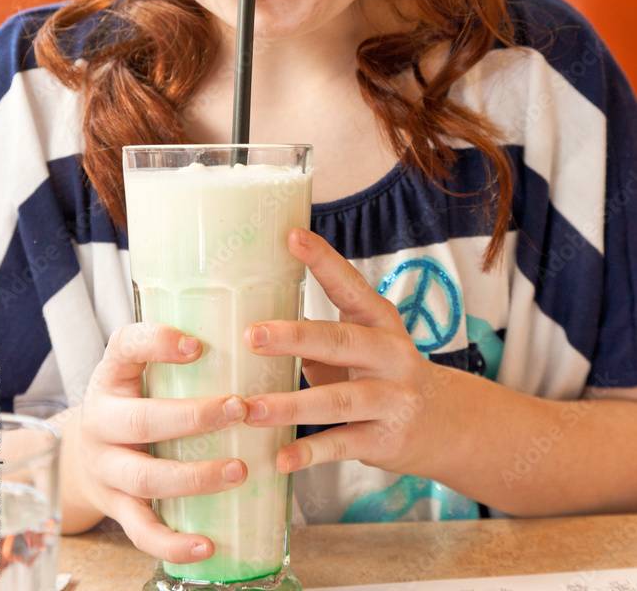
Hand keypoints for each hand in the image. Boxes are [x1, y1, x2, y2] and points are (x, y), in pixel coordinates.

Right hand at [78, 322, 247, 563]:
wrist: (84, 454)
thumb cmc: (133, 400)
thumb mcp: (141, 367)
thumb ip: (178, 353)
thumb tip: (253, 338)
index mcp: (111, 375)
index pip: (125, 346)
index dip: (158, 344)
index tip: (197, 346)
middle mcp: (101, 421)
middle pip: (142, 422)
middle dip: (193, 417)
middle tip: (239, 409)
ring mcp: (106, 468)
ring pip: (146, 478)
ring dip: (195, 477)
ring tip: (239, 470)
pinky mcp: (116, 507)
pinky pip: (142, 530)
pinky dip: (173, 543)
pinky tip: (206, 544)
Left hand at [242, 228, 442, 476]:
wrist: (443, 423)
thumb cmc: (380, 373)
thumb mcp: (360, 344)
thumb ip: (318, 335)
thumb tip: (252, 322)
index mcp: (379, 320)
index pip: (349, 283)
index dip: (322, 260)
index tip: (291, 236)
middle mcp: (390, 353)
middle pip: (341, 340)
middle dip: (295, 337)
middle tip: (253, 335)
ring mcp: (392, 397)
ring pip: (339, 399)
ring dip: (291, 406)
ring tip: (250, 409)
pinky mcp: (388, 438)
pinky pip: (344, 443)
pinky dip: (310, 452)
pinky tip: (281, 458)